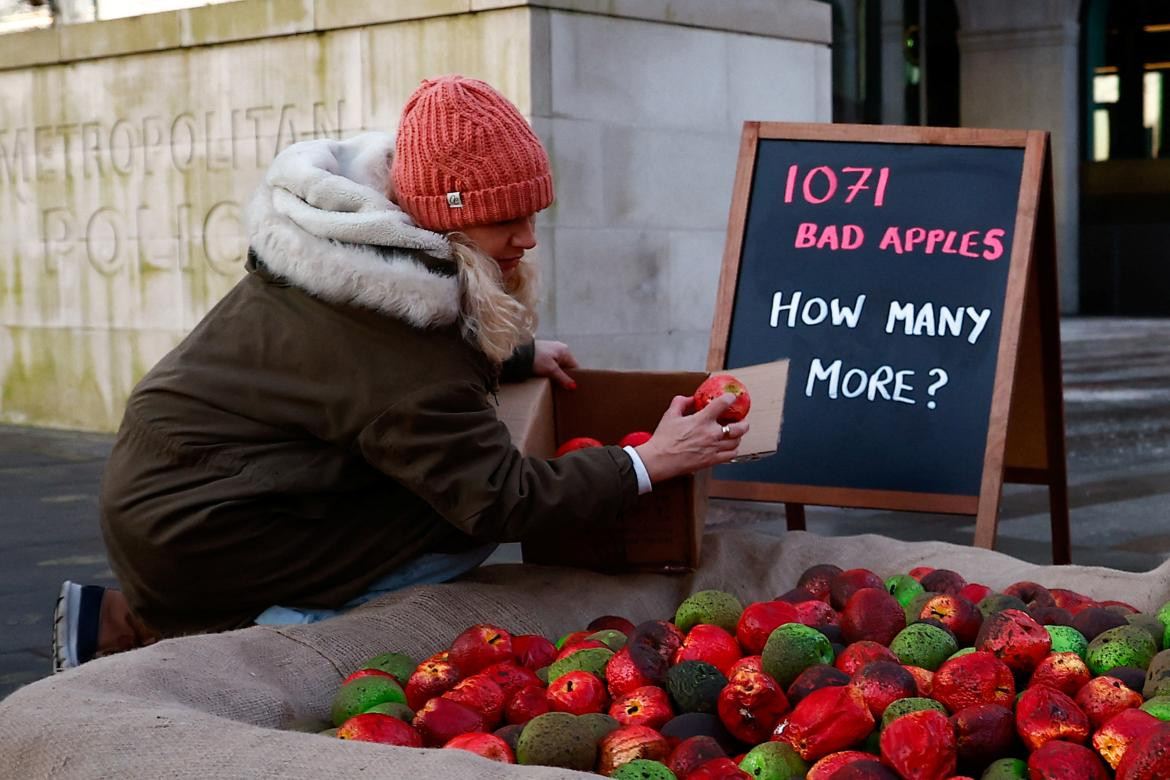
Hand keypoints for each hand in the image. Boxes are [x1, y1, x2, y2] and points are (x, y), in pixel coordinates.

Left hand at [532, 340, 579, 388]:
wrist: (518, 352)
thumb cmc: (536, 358)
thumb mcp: (551, 370)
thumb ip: (563, 378)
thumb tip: (573, 386)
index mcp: (565, 351)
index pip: (575, 366)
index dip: (575, 377)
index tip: (573, 388)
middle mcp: (560, 348)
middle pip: (567, 366)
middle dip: (565, 376)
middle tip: (564, 388)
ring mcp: (551, 350)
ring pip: (559, 366)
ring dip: (557, 374)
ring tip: (555, 384)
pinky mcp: (543, 353)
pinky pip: (552, 364)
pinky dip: (551, 371)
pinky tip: (548, 377)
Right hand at [634, 393, 748, 482]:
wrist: (660, 459)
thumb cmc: (664, 438)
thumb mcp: (670, 415)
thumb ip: (681, 403)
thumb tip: (690, 399)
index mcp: (702, 420)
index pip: (723, 404)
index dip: (730, 398)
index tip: (732, 397)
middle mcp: (711, 434)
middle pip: (739, 427)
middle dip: (744, 423)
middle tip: (743, 421)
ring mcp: (713, 448)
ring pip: (736, 442)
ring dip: (738, 437)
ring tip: (736, 435)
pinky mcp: (712, 460)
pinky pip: (731, 455)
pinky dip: (733, 450)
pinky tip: (730, 448)